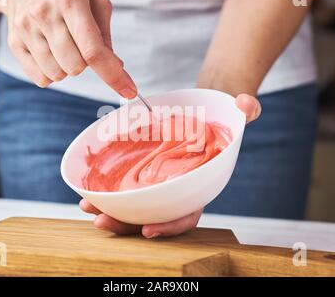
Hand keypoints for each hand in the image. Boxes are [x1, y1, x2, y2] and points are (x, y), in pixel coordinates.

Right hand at [1, 0, 136, 97]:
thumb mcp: (94, 3)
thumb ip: (105, 37)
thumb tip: (116, 68)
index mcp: (71, 1)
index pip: (94, 51)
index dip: (113, 75)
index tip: (130, 91)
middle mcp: (45, 13)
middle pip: (75, 67)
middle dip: (84, 64)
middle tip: (78, 45)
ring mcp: (26, 28)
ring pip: (57, 75)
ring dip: (66, 68)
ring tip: (62, 46)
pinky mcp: (14, 43)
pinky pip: (41, 79)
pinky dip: (51, 73)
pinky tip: (49, 53)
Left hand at [80, 94, 261, 237]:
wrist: (204, 109)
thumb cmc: (219, 118)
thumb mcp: (234, 112)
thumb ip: (244, 111)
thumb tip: (246, 104)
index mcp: (199, 184)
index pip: (187, 214)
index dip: (170, 227)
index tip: (149, 230)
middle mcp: (177, 189)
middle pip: (153, 216)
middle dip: (128, 225)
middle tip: (104, 221)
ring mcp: (159, 182)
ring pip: (135, 206)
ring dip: (111, 212)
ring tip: (88, 207)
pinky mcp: (143, 171)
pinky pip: (124, 188)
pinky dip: (107, 193)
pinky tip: (88, 192)